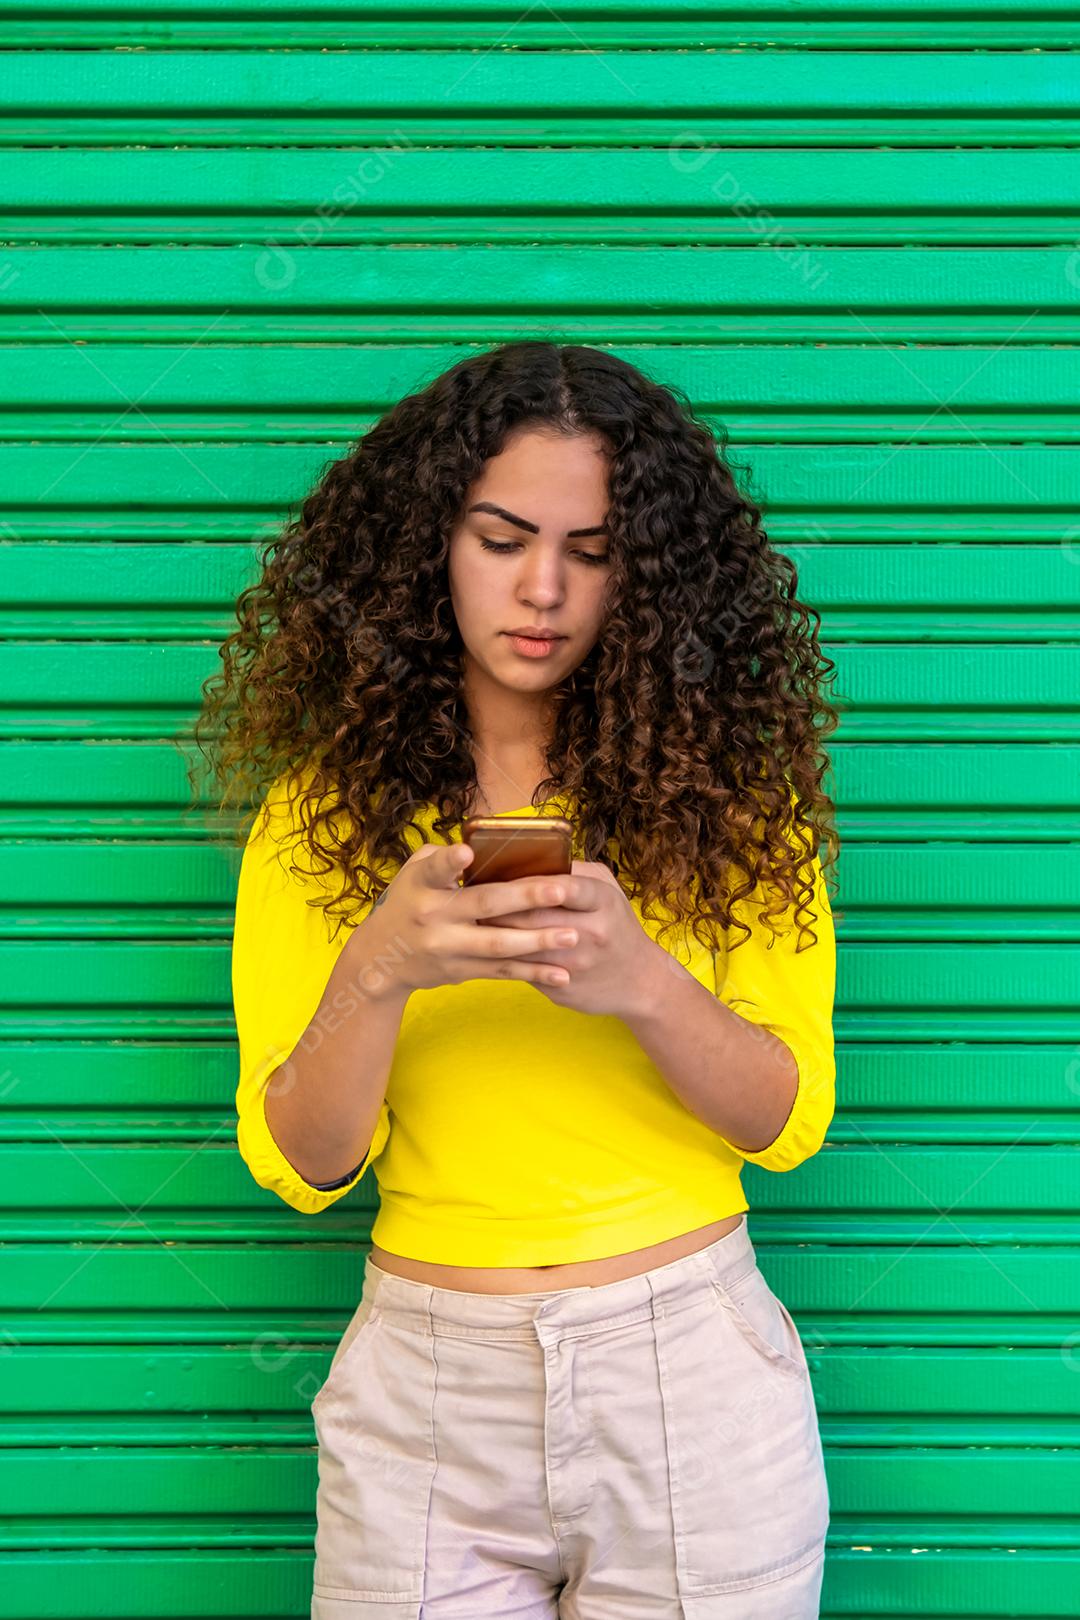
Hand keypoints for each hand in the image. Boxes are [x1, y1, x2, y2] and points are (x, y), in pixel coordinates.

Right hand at [356, 842, 584, 995]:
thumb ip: (442, 858)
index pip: (434, 869)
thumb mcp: (412, 874)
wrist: (379, 961)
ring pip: (498, 945)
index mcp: (421, 885)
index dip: (450, 862)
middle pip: (483, 905)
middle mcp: (433, 916)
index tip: (467, 854)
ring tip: (573, 936)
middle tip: (560, 890)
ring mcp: (448, 947)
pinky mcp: (461, 971)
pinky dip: (533, 973)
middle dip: (524, 897)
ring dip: (538, 941)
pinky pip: (502, 972)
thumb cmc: (407, 903)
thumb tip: (484, 845)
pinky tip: (562, 974)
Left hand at [478, 859, 664, 1017]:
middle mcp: (591, 933)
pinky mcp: (561, 989)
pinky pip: (524, 969)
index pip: (562, 886)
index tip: (501, 877)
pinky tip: (486, 946)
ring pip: (522, 945)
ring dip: (493, 932)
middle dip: (499, 906)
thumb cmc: (617, 927)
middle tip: (472, 896)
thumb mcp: (610, 892)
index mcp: (603, 903)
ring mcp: (575, 965)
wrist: (640, 982)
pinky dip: (502, 957)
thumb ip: (576, 874)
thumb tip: (533, 859)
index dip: (528, 882)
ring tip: (471, 919)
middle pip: (532, 916)